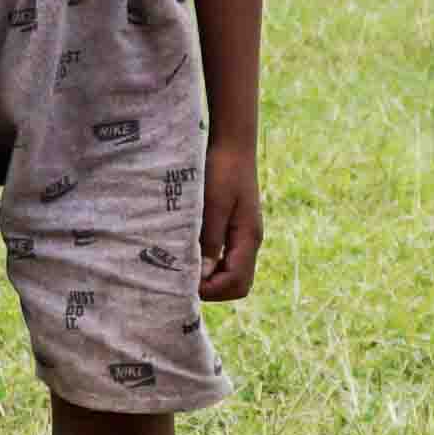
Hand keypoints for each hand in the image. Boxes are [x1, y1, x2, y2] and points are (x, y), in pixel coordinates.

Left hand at [198, 134, 262, 302]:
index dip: (212, 290)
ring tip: (184, 266)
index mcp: (249, 237)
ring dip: (210, 277)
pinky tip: (190, 252)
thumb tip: (204, 275)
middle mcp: (250, 241)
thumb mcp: (214, 205)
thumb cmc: (222, 170)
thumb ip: (211, 240)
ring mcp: (243, 235)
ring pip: (232, 273)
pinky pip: (226, 258)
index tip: (186, 282)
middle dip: (213, 289)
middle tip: (184, 278)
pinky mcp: (235, 228)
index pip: (238, 283)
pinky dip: (210, 264)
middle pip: (238, 284)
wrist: (232, 144)